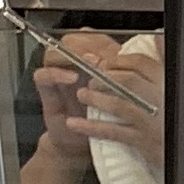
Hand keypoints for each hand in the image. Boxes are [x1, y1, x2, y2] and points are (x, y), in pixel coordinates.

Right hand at [36, 30, 162, 155]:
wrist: (83, 145)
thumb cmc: (103, 120)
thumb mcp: (120, 97)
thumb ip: (125, 77)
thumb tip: (141, 62)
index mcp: (90, 62)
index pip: (91, 38)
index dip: (102, 41)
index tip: (115, 51)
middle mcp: (73, 65)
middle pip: (71, 40)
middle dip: (85, 44)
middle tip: (99, 56)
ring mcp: (58, 76)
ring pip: (54, 52)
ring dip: (71, 55)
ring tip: (88, 63)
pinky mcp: (47, 91)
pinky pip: (43, 75)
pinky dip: (55, 73)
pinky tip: (72, 78)